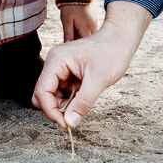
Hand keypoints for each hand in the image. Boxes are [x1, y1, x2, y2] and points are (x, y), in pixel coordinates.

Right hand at [32, 1, 150, 127]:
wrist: (121, 39)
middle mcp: (55, 64)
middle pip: (42, 94)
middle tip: (72, 116)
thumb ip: (83, 103)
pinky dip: (70, 99)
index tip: (65, 123)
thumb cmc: (111, 52)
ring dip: (63, 104)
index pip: (42, 91)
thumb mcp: (98, 80)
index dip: (51, 110)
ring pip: (52, 95)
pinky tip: (83, 98)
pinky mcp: (68, 73)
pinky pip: (62, 92)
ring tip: (82, 104)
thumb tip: (70, 122)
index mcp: (56, 61)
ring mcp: (61, 68)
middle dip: (54, 108)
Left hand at [59, 3, 97, 41]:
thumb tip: (67, 44)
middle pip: (88, 39)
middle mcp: (93, 27)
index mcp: (86, 29)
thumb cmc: (69, 8)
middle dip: (79, 39)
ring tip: (74, 26)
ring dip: (82, 34)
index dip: (77, 44)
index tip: (70, 41)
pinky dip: (85, 29)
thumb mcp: (66, 22)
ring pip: (90, 34)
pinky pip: (91, 28)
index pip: (84, 42)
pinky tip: (78, 23)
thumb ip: (68, 34)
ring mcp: (94, 22)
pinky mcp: (94, 19)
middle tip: (71, 32)